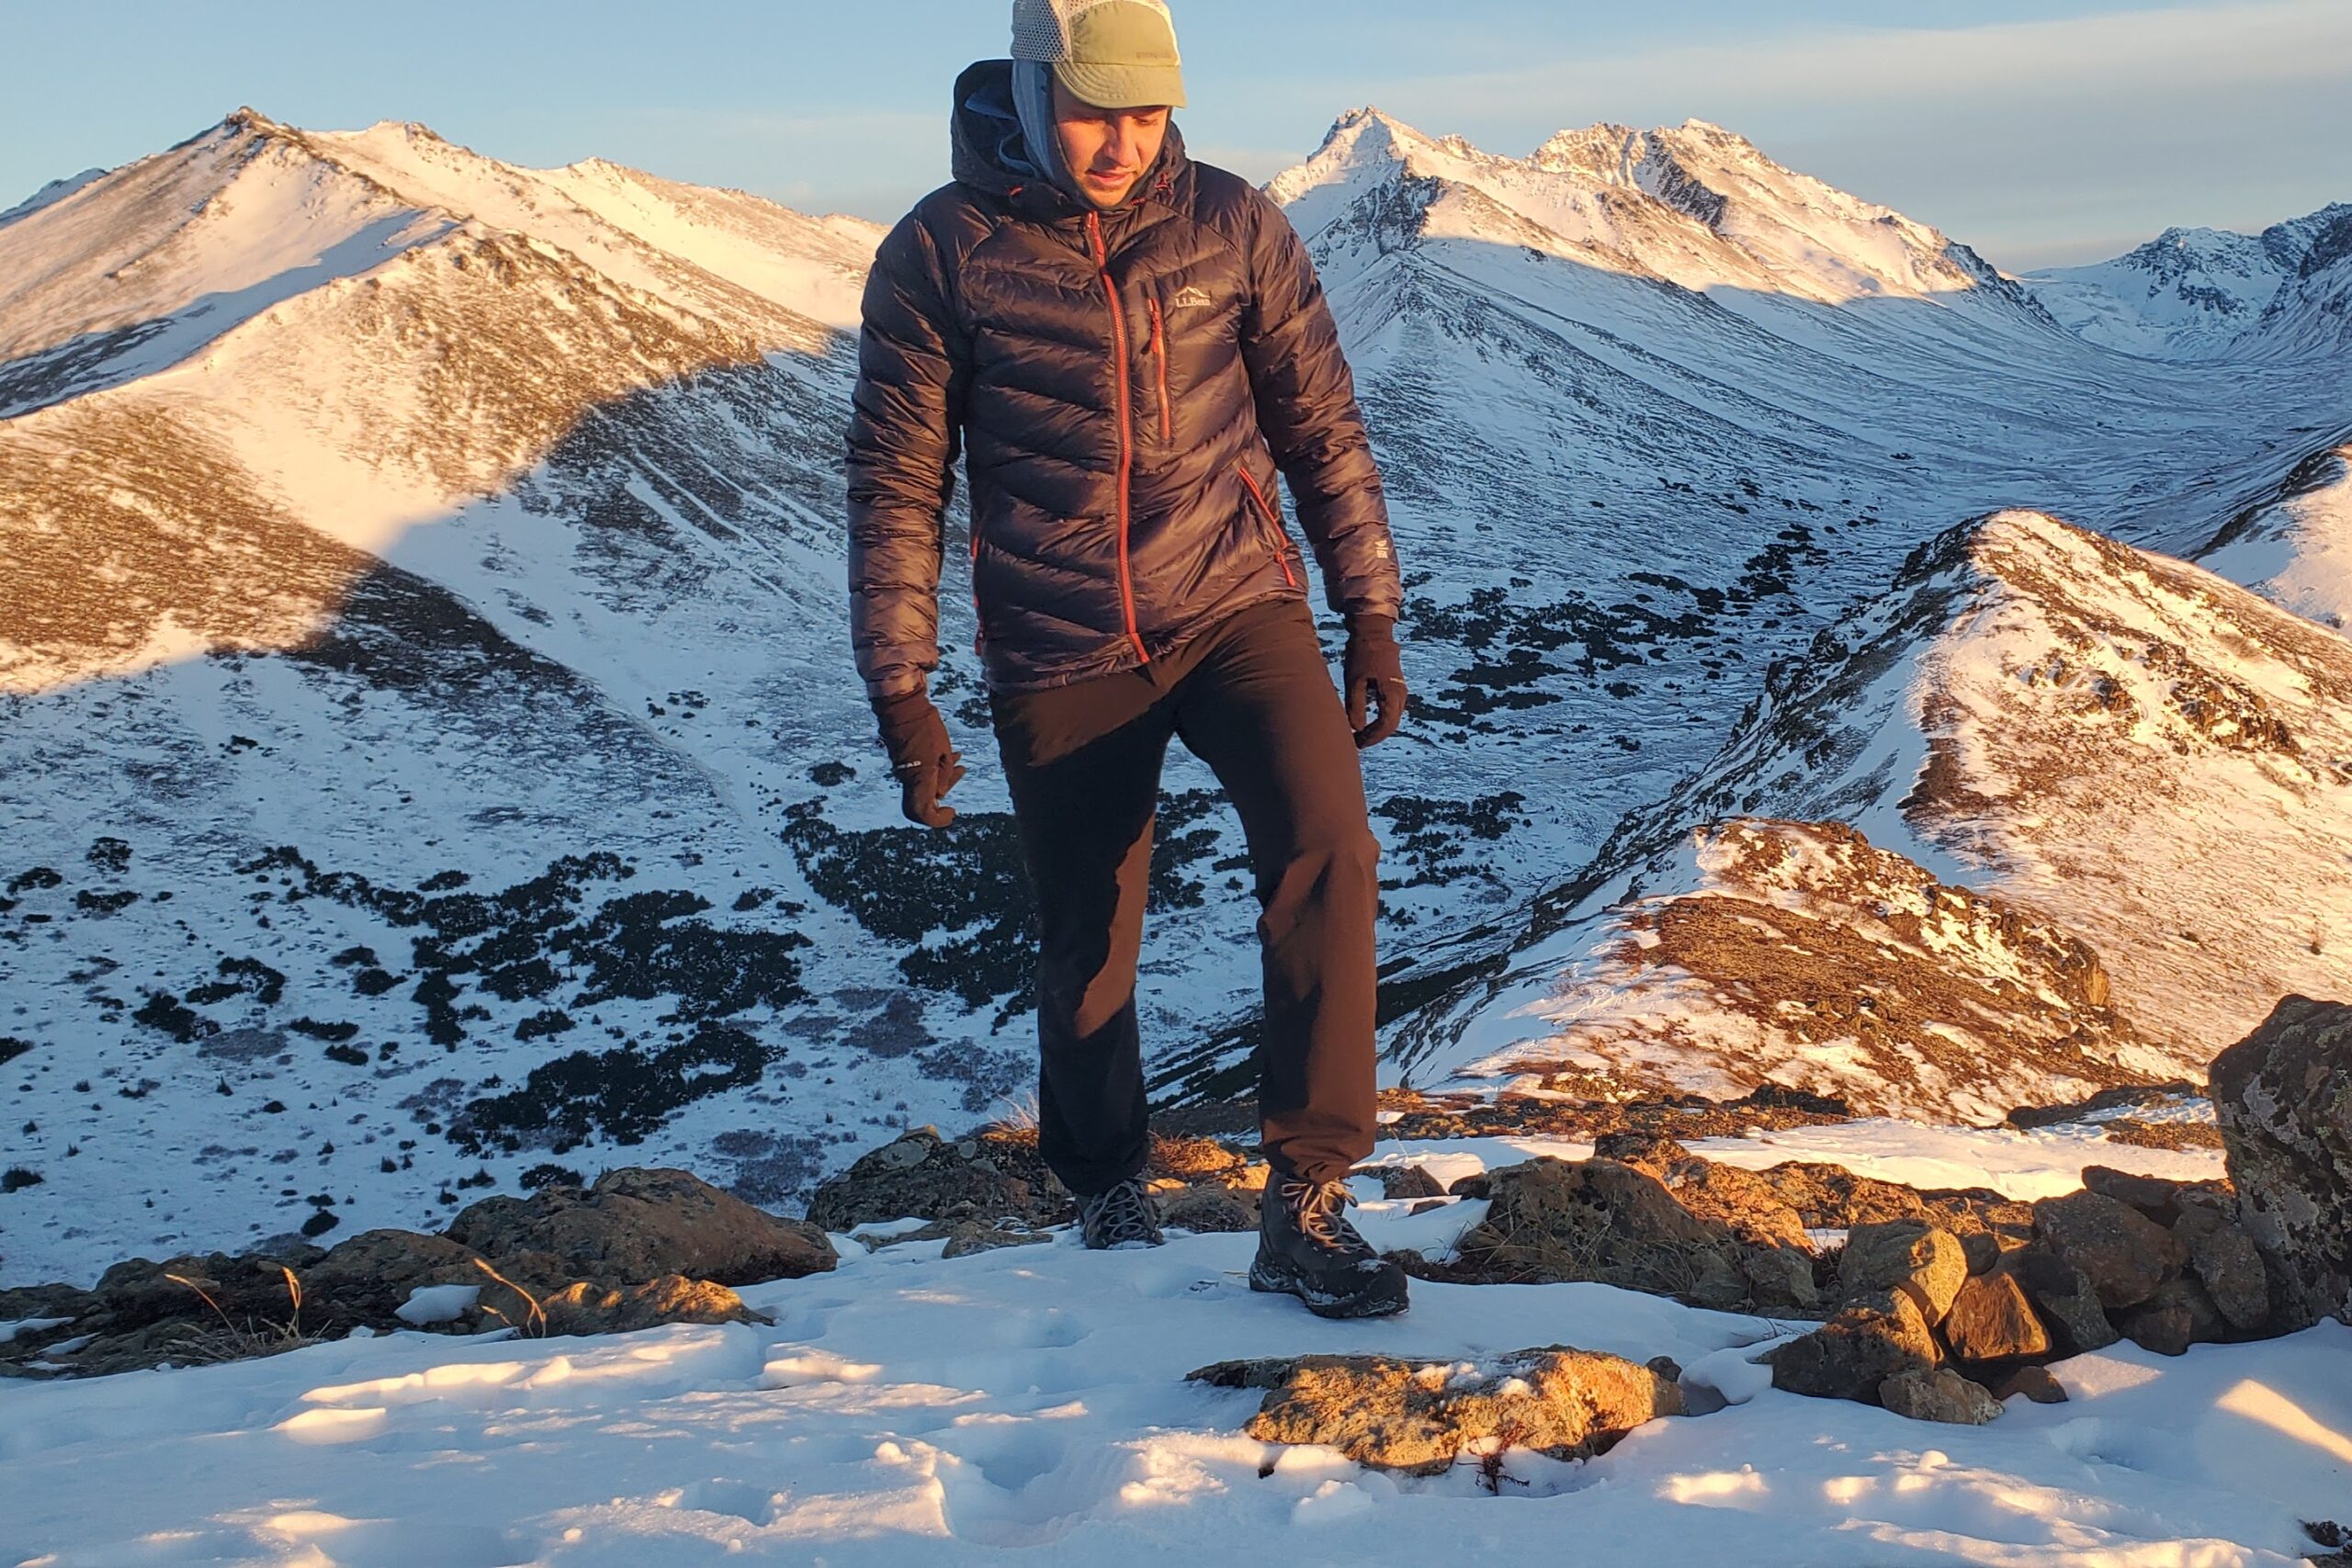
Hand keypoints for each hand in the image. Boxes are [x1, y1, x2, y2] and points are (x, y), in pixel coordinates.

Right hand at [872, 689, 965, 827]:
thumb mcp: (943, 751)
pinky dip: (934, 768)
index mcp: (918, 779)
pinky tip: (949, 755)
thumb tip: (941, 794)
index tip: (952, 812)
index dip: (938, 820)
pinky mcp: (902, 759)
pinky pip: (918, 771)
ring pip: (923, 783)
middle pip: (924, 800)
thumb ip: (944, 776)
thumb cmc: (925, 726)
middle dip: (945, 791)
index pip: (923, 814)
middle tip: (961, 773)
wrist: (902, 705)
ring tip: (960, 762)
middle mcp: (907, 778)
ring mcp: (902, 769)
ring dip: (942, 777)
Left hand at [1343, 614, 1406, 748]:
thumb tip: (1356, 728)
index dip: (1371, 738)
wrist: (1373, 632)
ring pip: (1391, 718)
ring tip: (1358, 735)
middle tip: (1356, 743)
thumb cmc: (1362, 654)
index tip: (1356, 744)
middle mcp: (1400, 694)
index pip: (1386, 725)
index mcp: (1392, 693)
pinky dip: (1379, 719)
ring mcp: (1400, 690)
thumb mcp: (1355, 681)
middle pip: (1391, 725)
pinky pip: (1390, 709)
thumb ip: (1356, 706)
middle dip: (1374, 736)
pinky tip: (1365, 721)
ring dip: (1377, 729)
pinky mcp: (1395, 686)